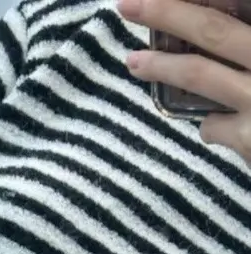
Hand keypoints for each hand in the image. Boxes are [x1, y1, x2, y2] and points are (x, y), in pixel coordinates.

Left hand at [119, 0, 250, 161]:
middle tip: (128, 4)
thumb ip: (248, 49)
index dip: (191, 3)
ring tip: (133, 61)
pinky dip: (209, 124)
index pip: (236, 6)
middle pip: (213, 28)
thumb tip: (209, 23)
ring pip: (200, 73)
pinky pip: (212, 125)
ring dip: (161, 66)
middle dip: (166, 12)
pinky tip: (217, 127)